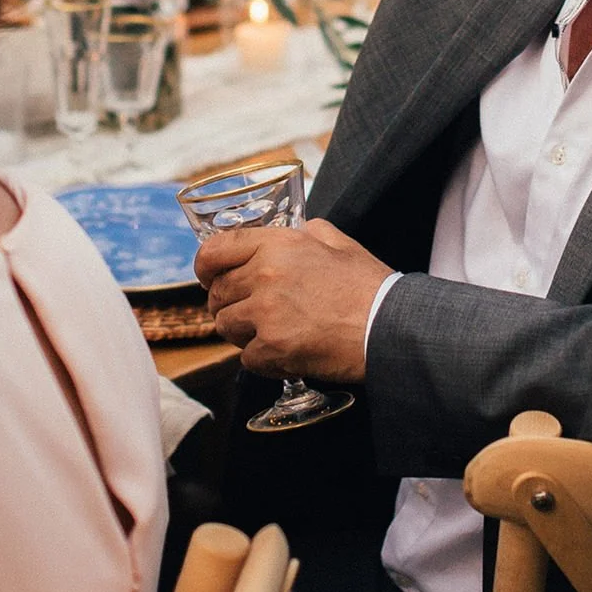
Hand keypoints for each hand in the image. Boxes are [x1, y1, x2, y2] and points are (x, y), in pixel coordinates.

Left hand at [194, 218, 391, 384]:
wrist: (387, 328)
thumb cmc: (367, 287)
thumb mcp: (337, 241)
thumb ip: (306, 232)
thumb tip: (292, 232)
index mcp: (278, 244)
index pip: (215, 250)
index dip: (204, 266)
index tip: (207, 276)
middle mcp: (265, 275)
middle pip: (217, 293)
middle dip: (229, 303)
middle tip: (252, 310)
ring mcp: (266, 313)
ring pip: (226, 326)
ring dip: (243, 332)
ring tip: (273, 331)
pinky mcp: (272, 348)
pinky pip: (246, 357)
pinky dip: (262, 359)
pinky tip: (286, 352)